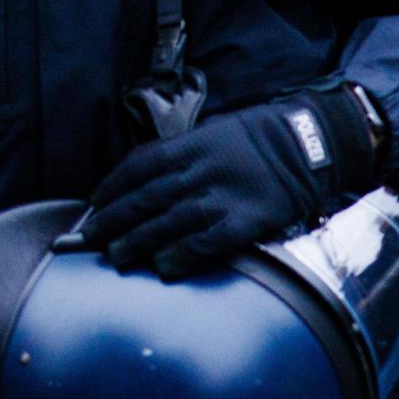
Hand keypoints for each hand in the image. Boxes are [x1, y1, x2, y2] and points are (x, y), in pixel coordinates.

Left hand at [83, 89, 375, 279]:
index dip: (112, 188)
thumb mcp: (216, 131)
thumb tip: (146, 180)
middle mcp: (201, 170)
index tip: (93, 205)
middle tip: (87, 239)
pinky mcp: (245, 221)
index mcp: (192, 144)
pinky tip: (162, 267)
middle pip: (145, 198)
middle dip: (112, 220)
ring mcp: (223, 197)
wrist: (311, 145)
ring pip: (168, 222)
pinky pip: (205, 243)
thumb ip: (182, 155)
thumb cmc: (261, 139)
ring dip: (137, 242)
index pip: (139, 166)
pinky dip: (180, 255)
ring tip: (116, 256)